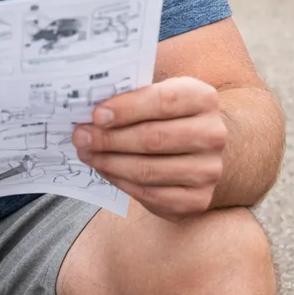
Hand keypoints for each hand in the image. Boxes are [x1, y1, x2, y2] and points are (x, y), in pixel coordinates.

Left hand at [72, 76, 227, 220]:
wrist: (199, 152)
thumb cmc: (168, 118)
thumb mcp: (158, 95)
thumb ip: (132, 96)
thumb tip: (90, 107)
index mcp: (203, 99)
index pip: (164, 101)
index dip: (127, 109)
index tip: (96, 115)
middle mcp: (213, 134)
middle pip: (153, 138)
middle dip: (109, 139)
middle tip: (80, 137)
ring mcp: (208, 170)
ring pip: (147, 170)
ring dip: (109, 163)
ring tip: (87, 154)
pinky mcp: (197, 199)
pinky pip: (150, 194)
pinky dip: (121, 182)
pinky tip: (105, 171)